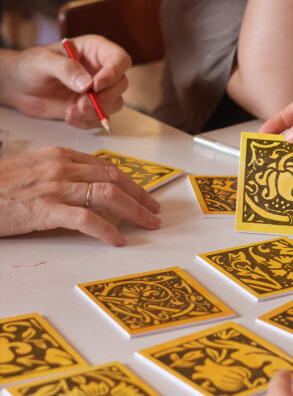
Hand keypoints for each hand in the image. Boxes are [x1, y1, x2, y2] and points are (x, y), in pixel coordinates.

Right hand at [0, 147, 160, 245]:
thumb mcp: (34, 170)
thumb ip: (62, 173)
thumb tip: (91, 186)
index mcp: (60, 156)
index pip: (107, 166)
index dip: (131, 182)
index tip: (145, 195)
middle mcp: (61, 167)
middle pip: (113, 178)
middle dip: (140, 196)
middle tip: (155, 211)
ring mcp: (54, 187)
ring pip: (107, 194)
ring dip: (134, 211)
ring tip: (148, 224)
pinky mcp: (45, 209)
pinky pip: (86, 218)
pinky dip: (106, 230)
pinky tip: (117, 239)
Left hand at [3, 35, 130, 128]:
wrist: (19, 87)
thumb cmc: (30, 66)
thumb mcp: (43, 61)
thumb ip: (65, 69)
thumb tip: (87, 84)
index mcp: (95, 50)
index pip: (119, 59)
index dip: (113, 73)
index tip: (96, 85)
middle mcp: (101, 69)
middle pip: (121, 84)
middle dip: (103, 98)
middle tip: (81, 104)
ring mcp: (99, 90)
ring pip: (115, 103)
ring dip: (96, 112)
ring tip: (71, 112)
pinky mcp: (92, 108)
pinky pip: (101, 118)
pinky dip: (88, 122)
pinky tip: (70, 117)